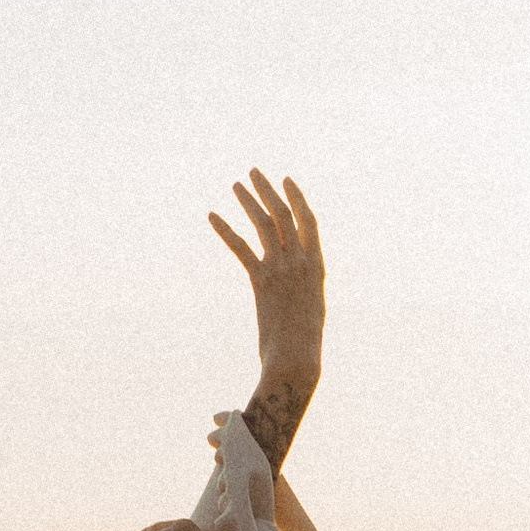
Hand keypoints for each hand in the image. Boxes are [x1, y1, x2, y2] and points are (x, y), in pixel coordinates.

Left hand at [210, 172, 323, 390]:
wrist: (297, 358)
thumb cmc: (304, 343)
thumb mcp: (309, 309)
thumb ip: (301, 288)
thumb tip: (291, 285)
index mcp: (317, 267)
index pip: (309, 222)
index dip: (297, 198)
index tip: (286, 180)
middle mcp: (301, 263)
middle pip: (284, 215)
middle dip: (268, 190)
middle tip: (254, 172)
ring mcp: (282, 270)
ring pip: (264, 224)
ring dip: (249, 201)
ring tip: (236, 184)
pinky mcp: (261, 281)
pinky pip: (241, 248)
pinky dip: (225, 230)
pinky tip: (212, 215)